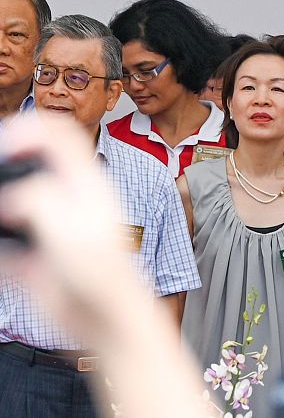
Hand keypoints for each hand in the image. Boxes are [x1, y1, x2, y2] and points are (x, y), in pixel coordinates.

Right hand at [0, 115, 129, 336]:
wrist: (105, 322)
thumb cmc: (104, 276)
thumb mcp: (71, 228)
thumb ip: (40, 200)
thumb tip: (11, 197)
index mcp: (86, 184)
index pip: (61, 135)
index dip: (29, 128)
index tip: (4, 145)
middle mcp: (69, 200)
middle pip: (33, 162)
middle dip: (6, 163)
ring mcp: (51, 226)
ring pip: (15, 200)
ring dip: (0, 202)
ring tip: (0, 219)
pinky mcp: (37, 255)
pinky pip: (6, 240)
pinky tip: (1, 247)